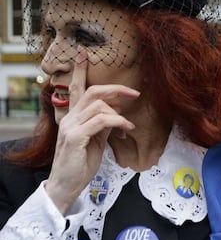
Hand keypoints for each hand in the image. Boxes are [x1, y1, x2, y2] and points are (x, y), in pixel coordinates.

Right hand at [45, 47, 139, 213]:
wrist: (66, 185)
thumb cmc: (80, 164)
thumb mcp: (95, 141)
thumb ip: (103, 126)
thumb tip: (117, 115)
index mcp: (72, 117)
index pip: (76, 89)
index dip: (80, 71)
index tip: (83, 53)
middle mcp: (69, 118)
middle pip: (92, 92)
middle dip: (115, 89)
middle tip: (134, 93)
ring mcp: (71, 126)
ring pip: (99, 105)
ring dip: (119, 114)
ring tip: (129, 127)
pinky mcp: (76, 137)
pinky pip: (101, 121)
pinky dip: (118, 122)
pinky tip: (126, 130)